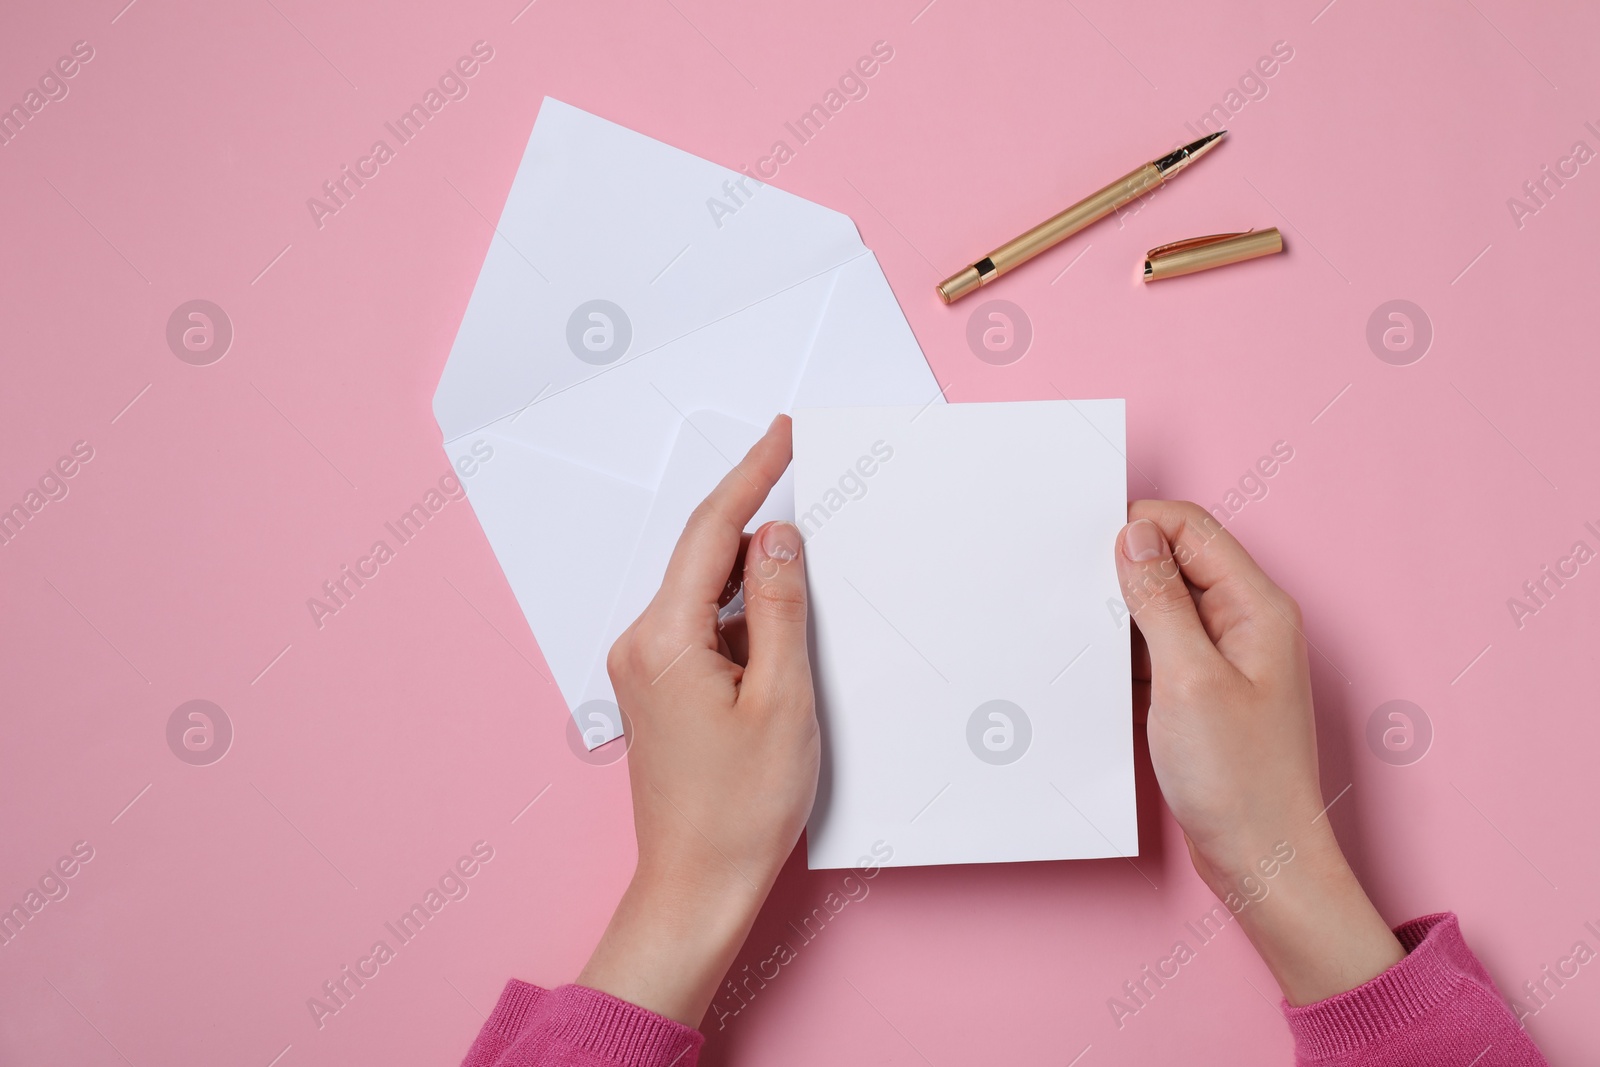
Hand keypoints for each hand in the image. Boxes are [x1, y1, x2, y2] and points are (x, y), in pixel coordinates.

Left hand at [578, 415, 818, 1025]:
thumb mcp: (783, 700)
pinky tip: (783, 655)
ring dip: (759, 593)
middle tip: (815, 503)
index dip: (753, 475)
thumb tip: (780, 537)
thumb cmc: (740, 810)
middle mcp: (640, 645)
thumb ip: (783, 608)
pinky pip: (705, 632)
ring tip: (805, 636)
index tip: (783, 435)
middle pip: (707, 559)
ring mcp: (644, 669)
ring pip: (709, 598)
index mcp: (664, 639)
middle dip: (762, 534)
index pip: (712, 531)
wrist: (697, 886)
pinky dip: (746, 627)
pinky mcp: (657, 690)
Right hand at [1115, 501, 1403, 1005]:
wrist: (1263, 861)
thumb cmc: (1241, 781)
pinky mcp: (1207, 693)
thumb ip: (1160, 600)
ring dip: (1124, 619)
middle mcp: (1246, 624)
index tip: (1086, 550)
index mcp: (1256, 607)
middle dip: (1124, 572)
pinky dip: (1131, 657)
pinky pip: (1161, 651)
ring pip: (1164, 608)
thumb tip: (1135, 535)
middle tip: (1078, 597)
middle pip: (1177, 563)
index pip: (1191, 529)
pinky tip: (1104, 678)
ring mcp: (1228, 660)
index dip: (1138, 528)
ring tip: (1089, 645)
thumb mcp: (1187, 679)